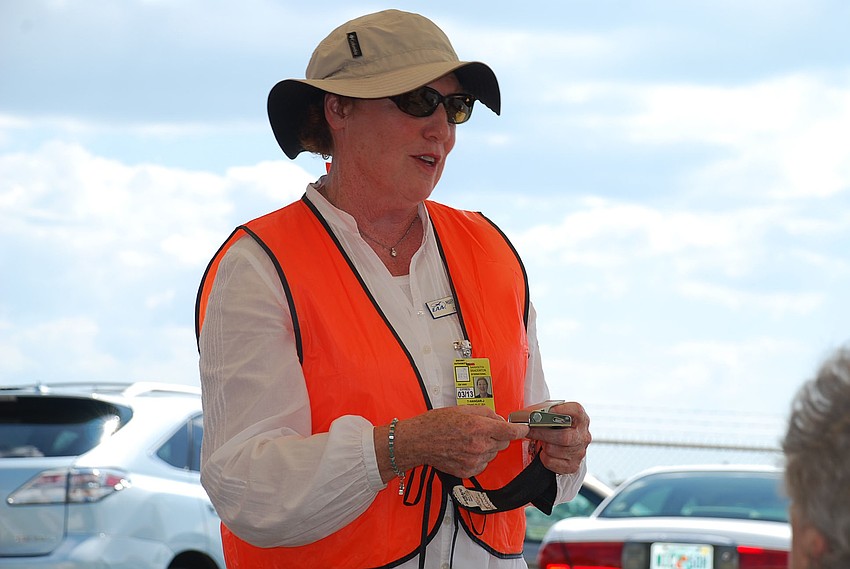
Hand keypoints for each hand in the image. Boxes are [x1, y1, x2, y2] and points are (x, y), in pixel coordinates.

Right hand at [375, 406, 528, 481]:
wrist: (419, 442)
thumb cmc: (438, 423)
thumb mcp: (464, 409)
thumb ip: (487, 414)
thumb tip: (501, 420)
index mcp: (479, 427)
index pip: (510, 432)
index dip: (520, 430)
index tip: (524, 428)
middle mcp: (479, 446)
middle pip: (503, 442)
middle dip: (498, 436)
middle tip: (481, 430)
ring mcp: (475, 461)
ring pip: (493, 453)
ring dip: (488, 446)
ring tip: (468, 440)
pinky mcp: (469, 471)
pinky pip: (484, 463)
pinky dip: (479, 457)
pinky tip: (465, 450)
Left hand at [525, 402, 590, 474]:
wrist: (566, 447)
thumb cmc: (559, 429)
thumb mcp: (557, 417)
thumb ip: (548, 413)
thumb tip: (531, 414)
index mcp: (581, 419)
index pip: (576, 411)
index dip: (562, 410)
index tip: (548, 411)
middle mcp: (583, 436)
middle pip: (563, 436)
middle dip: (542, 433)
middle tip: (530, 430)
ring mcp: (579, 452)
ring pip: (554, 450)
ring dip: (542, 446)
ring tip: (541, 441)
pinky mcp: (572, 466)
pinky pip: (551, 462)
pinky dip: (543, 457)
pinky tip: (545, 452)